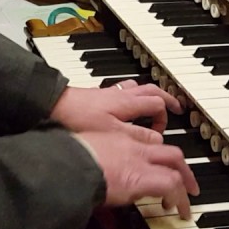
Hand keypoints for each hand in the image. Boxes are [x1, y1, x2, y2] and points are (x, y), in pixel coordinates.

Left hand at [50, 79, 182, 142]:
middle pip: (152, 90)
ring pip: (137, 88)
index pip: (157, 103)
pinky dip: (131, 97)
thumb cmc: (79, 118)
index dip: (165, 117)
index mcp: (128, 102)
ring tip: (153, 106)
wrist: (53, 106)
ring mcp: (110, 93)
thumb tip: (157, 140)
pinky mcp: (99, 97)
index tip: (163, 131)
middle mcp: (122, 94)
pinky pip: (123, 91)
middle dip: (166, 99)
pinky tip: (125, 108)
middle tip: (175, 108)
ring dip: (148, 96)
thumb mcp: (112, 133)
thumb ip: (136, 136)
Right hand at [76, 130, 198, 218]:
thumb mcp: (81, 150)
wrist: (64, 165)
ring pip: (175, 165)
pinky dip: (178, 198)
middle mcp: (132, 146)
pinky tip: (178, 209)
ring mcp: (139, 161)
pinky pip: (170, 185)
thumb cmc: (65, 161)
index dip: (156, 155)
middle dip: (182, 167)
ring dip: (184, 183)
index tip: (158, 166)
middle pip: (169, 151)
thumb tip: (90, 171)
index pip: (146, 141)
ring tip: (185, 202)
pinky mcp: (141, 179)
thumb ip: (92, 157)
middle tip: (188, 182)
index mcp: (116, 138)